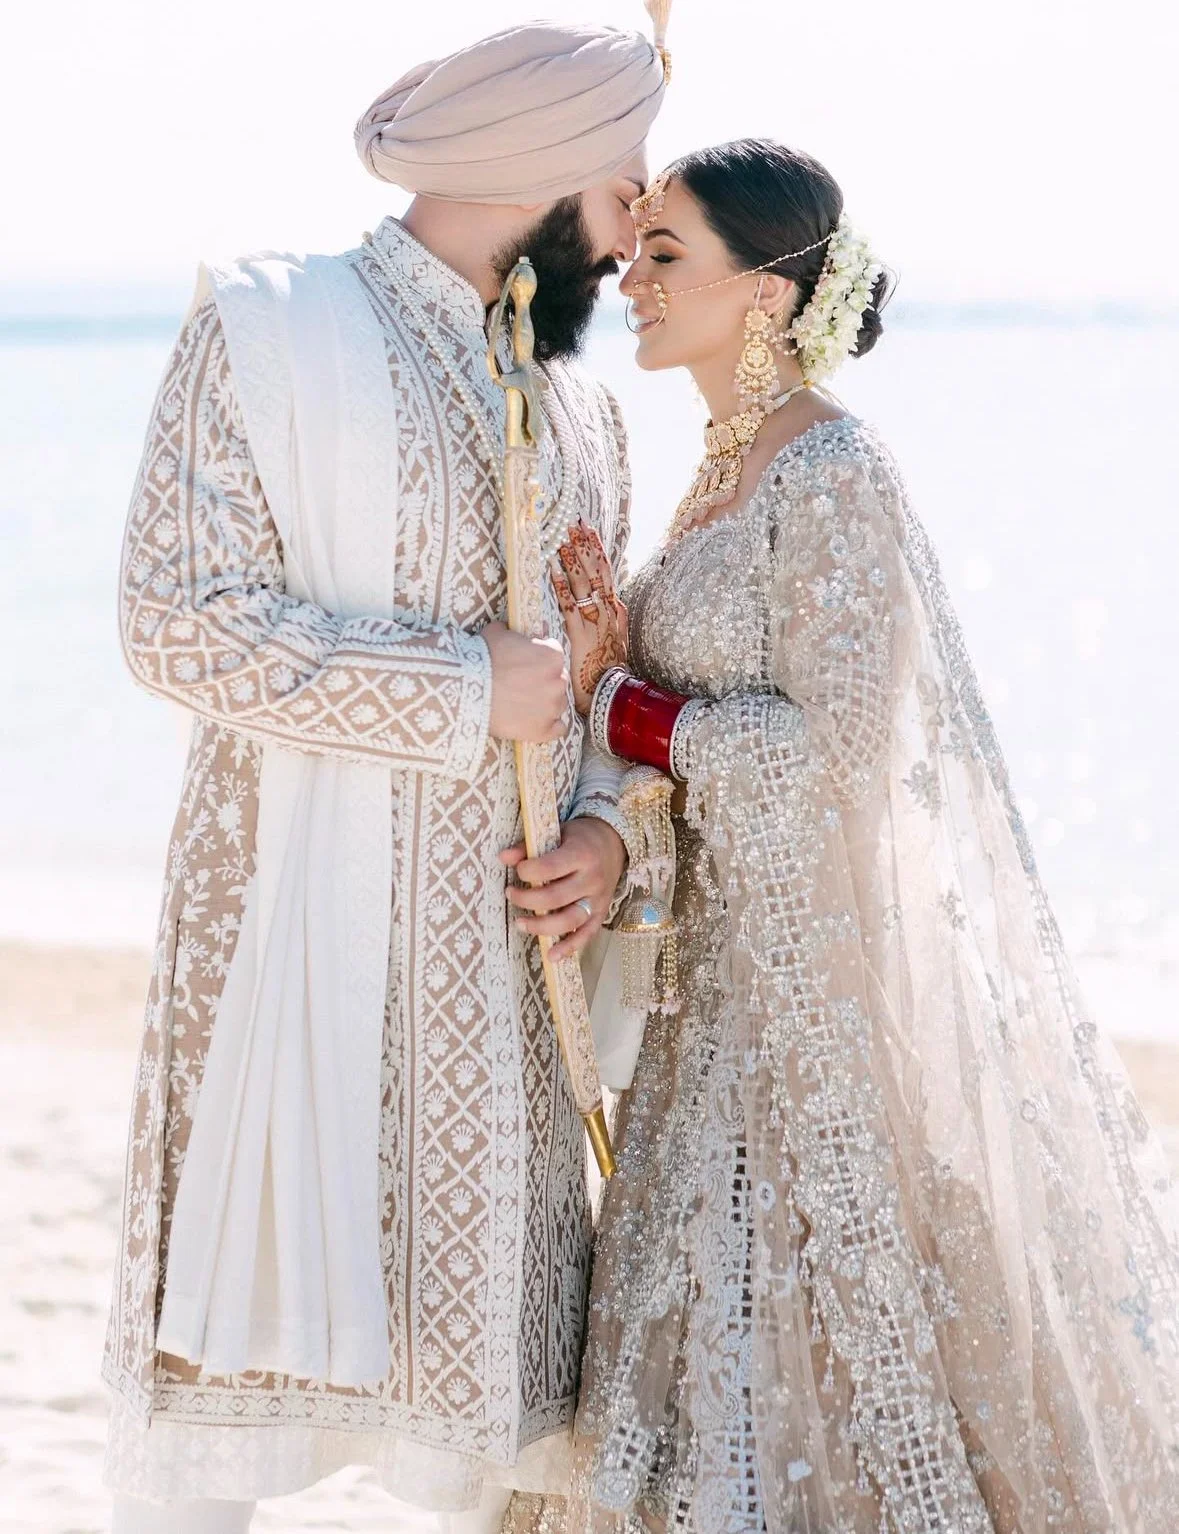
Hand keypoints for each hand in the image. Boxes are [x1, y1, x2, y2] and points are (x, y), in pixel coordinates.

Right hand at [484, 621, 570, 742]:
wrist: (466, 689)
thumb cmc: (482, 657)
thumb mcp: (497, 633)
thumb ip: (511, 633)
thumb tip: (508, 631)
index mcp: (552, 656)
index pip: (553, 653)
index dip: (538, 656)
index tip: (526, 661)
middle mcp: (558, 682)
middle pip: (557, 679)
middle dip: (543, 680)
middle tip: (522, 683)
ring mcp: (552, 708)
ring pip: (558, 704)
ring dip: (546, 703)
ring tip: (525, 704)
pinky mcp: (542, 730)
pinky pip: (558, 729)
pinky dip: (551, 727)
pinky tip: (537, 723)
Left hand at [501, 816, 626, 959]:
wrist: (614, 843)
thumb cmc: (580, 838)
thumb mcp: (557, 832)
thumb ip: (529, 846)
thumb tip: (503, 857)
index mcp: (580, 854)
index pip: (550, 868)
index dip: (528, 871)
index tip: (517, 870)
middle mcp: (591, 879)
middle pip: (555, 898)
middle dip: (527, 900)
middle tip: (510, 894)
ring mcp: (597, 899)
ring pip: (569, 920)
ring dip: (541, 926)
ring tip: (519, 923)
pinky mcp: (601, 913)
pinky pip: (586, 935)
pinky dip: (569, 947)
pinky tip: (551, 955)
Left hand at [551, 521, 627, 714]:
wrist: (612, 692)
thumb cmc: (608, 667)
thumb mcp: (612, 637)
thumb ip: (604, 617)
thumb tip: (595, 599)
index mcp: (617, 610)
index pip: (606, 571)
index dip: (596, 549)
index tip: (588, 529)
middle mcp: (609, 611)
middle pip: (597, 572)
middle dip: (584, 547)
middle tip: (574, 525)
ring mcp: (596, 622)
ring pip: (584, 585)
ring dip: (573, 561)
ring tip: (562, 541)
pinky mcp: (581, 636)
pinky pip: (570, 607)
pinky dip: (561, 588)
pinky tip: (553, 573)